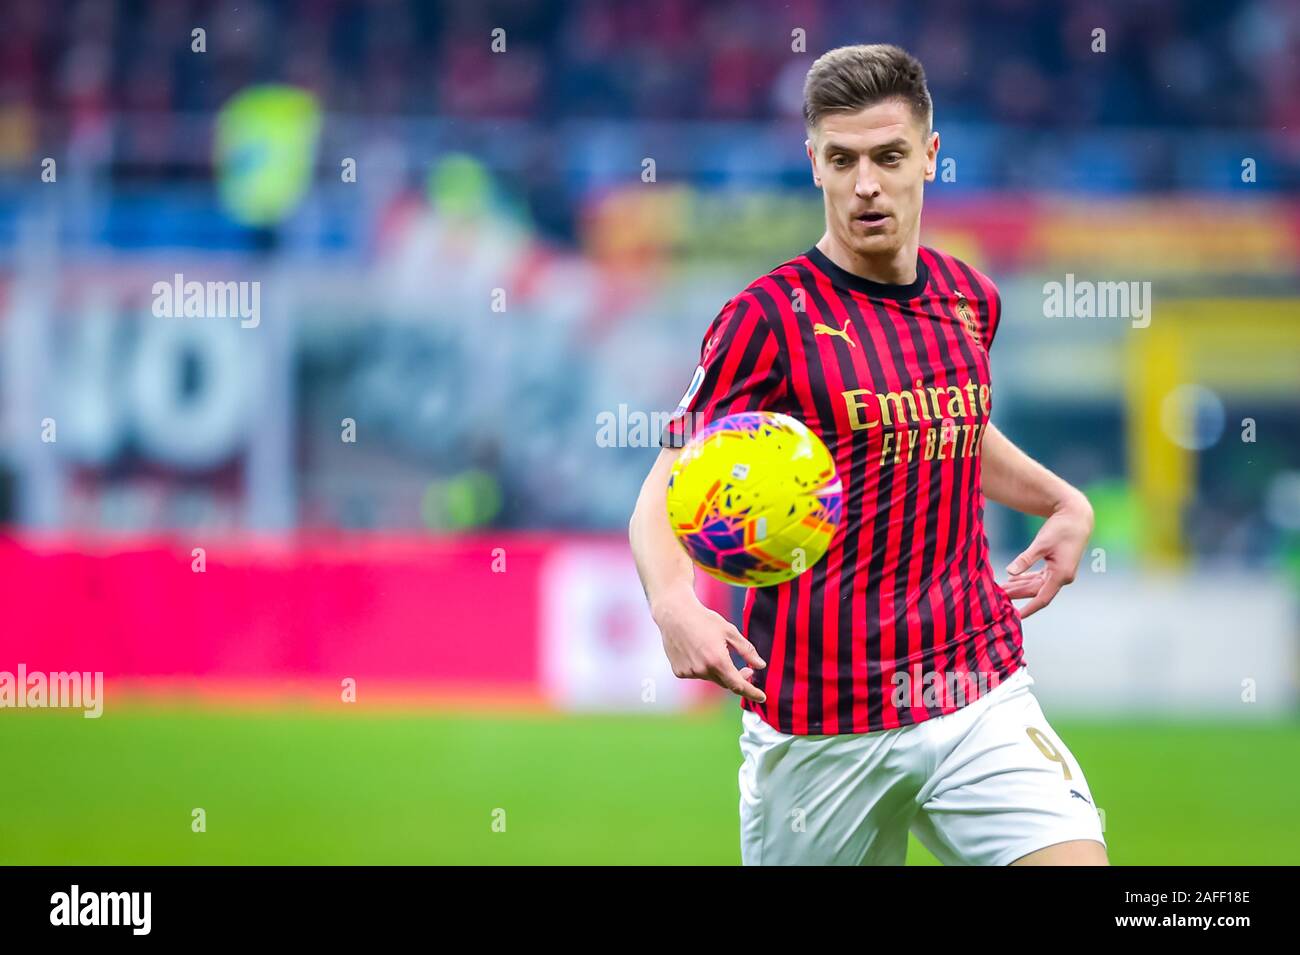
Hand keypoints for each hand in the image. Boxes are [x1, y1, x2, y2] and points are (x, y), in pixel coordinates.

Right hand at [652, 595, 766, 702]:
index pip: (738, 685)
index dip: (752, 692)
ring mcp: (689, 672)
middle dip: (738, 678)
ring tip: (712, 648)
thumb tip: (760, 665)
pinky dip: (702, 667)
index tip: (762, 697)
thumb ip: (747, 650)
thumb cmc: (704, 619)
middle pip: (726, 683)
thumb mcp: (730, 631)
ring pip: (711, 678)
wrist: (674, 614)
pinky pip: (697, 674)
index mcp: (718, 660)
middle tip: (746, 668)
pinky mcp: (679, 671)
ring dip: (718, 670)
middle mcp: (703, 670)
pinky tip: (697, 650)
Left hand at [1000, 493, 1093, 618]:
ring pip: (1037, 584)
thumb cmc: (1061, 529)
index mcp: (1061, 575)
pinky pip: (1040, 577)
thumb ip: (1025, 559)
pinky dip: (1027, 578)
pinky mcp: (1057, 566)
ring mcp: (1060, 572)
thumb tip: (1010, 572)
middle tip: (998, 597)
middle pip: (1036, 591)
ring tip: (1002, 589)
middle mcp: (1062, 577)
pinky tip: (1014, 579)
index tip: (1016, 617)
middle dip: (1017, 594)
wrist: (1077, 517)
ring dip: (1020, 586)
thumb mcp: (1041, 544)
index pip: (1042, 598)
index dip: (1029, 608)